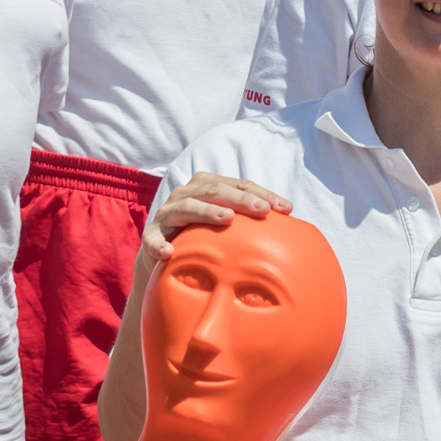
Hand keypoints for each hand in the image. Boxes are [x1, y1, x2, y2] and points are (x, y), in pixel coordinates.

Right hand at [141, 170, 286, 269]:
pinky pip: (153, 239)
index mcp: (207, 187)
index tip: (287, 209)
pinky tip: (170, 253)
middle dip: (241, 198)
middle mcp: (186, 194)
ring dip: (206, 212)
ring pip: (187, 207)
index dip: (263, 193)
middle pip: (215, 190)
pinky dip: (160, 245)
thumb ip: (250, 223)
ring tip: (226, 218)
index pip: (239, 184)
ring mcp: (167, 214)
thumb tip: (291, 228)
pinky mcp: (150, 236)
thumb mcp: (225, 226)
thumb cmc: (201, 237)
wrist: (161, 256)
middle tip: (263, 210)